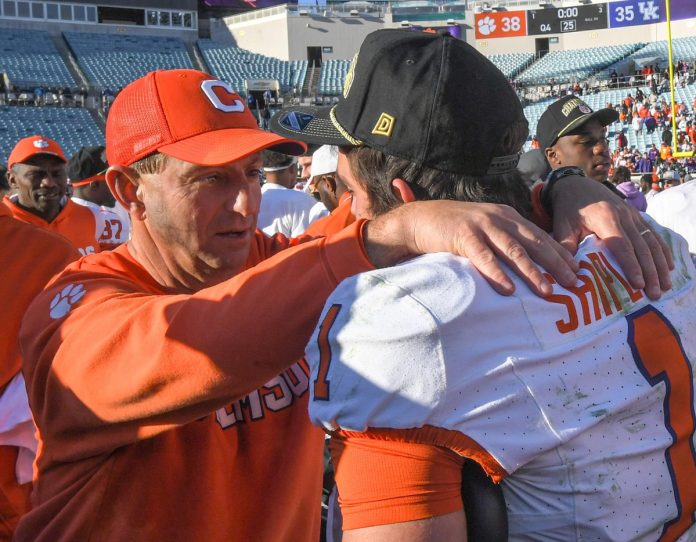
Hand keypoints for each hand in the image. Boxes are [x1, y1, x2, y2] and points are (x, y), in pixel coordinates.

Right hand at [363, 200, 578, 296]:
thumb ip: (505, 238)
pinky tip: (508, 289)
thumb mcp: (485, 227)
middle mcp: (499, 218)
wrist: (420, 220)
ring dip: (532, 272)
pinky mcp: (463, 237)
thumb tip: (529, 261)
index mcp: (507, 216)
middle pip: (534, 242)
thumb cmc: (453, 228)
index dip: (560, 253)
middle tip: (574, 282)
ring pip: (513, 251)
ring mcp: (481, 226)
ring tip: (547, 291)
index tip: (578, 271)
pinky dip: (497, 274)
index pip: (540, 236)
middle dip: (556, 263)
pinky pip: (483, 258)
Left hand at [551, 176, 672, 299]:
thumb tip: (570, 272)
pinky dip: (663, 251)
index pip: (622, 245)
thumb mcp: (561, 226)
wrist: (576, 185)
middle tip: (655, 294)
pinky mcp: (637, 216)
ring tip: (665, 286)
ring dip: (660, 264)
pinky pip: (653, 235)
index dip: (631, 265)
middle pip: (642, 247)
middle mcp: (624, 215)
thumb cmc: (568, 210)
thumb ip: (566, 247)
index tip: (639, 284)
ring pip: (651, 241)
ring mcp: (633, 215)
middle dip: (650, 272)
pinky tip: (669, 267)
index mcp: (605, 218)